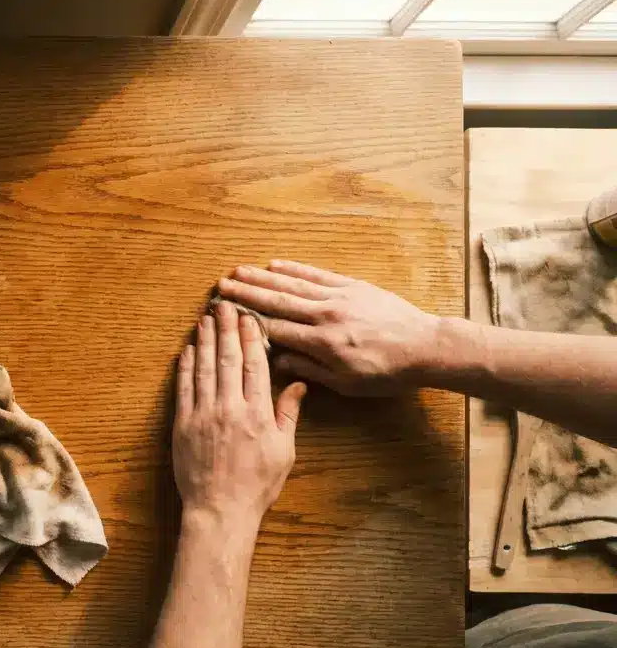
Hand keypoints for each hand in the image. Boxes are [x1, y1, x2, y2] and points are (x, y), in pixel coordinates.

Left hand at [173, 301, 306, 531]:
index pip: (255, 365)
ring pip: (204, 369)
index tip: (249, 317)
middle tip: (223, 304)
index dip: (251, 338)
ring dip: (205, 340)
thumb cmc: (256, 484)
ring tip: (205, 318)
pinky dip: (185, 367)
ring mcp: (204, 415)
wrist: (220, 509)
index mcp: (258, 413)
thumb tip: (298, 384)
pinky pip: (183, 388)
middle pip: (228, 359)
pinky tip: (187, 349)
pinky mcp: (183, 424)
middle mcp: (230, 408)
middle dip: (226, 329)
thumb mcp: (283, 450)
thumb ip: (288, 414)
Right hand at [217, 260, 441, 395]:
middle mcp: (326, 316)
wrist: (426, 347)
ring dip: (262, 277)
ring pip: (293, 284)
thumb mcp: (347, 384)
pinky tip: (274, 264)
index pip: (276, 331)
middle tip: (220, 287)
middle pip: (278, 302)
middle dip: (246, 294)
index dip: (248, 323)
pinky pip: (317, 275)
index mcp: (322, 344)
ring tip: (237, 271)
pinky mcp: (352, 286)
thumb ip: (310, 370)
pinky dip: (294, 269)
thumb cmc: (387, 372)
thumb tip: (278, 361)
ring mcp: (339, 297)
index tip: (226, 318)